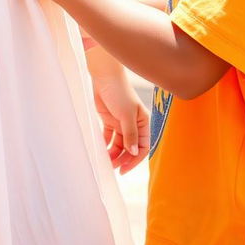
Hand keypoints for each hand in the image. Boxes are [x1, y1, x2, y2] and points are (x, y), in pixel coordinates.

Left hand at [87, 48, 149, 173]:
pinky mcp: (110, 120)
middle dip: (123, 158)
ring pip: (119, 144)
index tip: (124, 169)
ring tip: (106, 161)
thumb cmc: (119, 91)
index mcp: (143, 123)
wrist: (104, 76)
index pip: (142, 147)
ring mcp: (121, 123)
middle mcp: (134, 125)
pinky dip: (106, 144)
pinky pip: (109, 137)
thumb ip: (130, 134)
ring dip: (114, 153)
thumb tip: (134, 152)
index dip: (134, 159)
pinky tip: (101, 151)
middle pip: (130, 148)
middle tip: (114, 168)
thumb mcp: (126, 114)